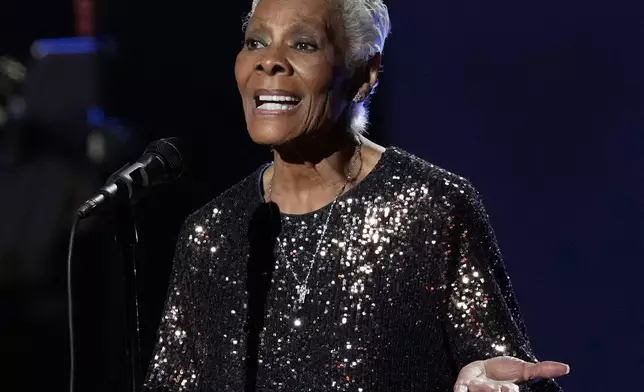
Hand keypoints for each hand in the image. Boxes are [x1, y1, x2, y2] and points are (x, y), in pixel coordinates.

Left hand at [454, 356, 569, 391]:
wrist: (482, 368)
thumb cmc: (505, 371)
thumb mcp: (524, 369)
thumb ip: (542, 369)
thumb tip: (566, 368)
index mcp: (507, 391)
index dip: (509, 390)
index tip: (510, 388)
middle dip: (495, 391)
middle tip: (498, 387)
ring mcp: (477, 390)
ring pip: (479, 390)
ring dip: (480, 387)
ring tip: (478, 384)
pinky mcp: (463, 386)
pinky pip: (460, 390)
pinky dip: (460, 390)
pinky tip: (461, 389)